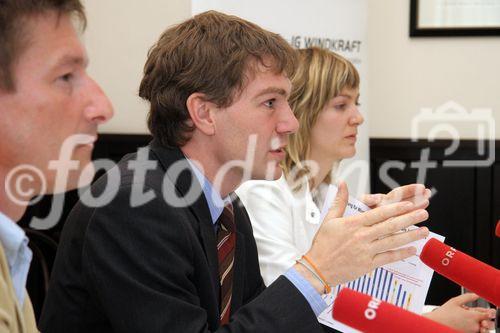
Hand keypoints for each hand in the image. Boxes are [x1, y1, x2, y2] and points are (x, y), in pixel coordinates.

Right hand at [301, 182, 428, 289]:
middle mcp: (361, 236)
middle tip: (424, 213)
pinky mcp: (368, 265)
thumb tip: (342, 183)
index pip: (378, 213)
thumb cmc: (322, 243)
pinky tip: (413, 250)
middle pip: (390, 226)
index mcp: (353, 224)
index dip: (395, 208)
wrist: (317, 268)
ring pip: (393, 241)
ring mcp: (366, 251)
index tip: (409, 204)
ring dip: (411, 236)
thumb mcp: (329, 219)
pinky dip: (401, 254)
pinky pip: (388, 258)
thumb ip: (339, 201)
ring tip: (425, 230)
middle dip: (409, 218)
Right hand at [423, 293, 495, 332]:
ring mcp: (471, 331)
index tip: (487, 310)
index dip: (488, 312)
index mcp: (472, 316)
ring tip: (472, 320)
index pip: (488, 314)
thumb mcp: (454, 301)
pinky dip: (474, 328)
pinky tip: (466, 323)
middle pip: (488, 324)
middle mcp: (474, 325)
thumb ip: (467, 297)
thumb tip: (476, 294)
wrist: (436, 324)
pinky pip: (475, 332)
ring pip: (482, 329)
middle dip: (486, 320)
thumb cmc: (443, 314)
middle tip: (480, 316)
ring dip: (481, 325)